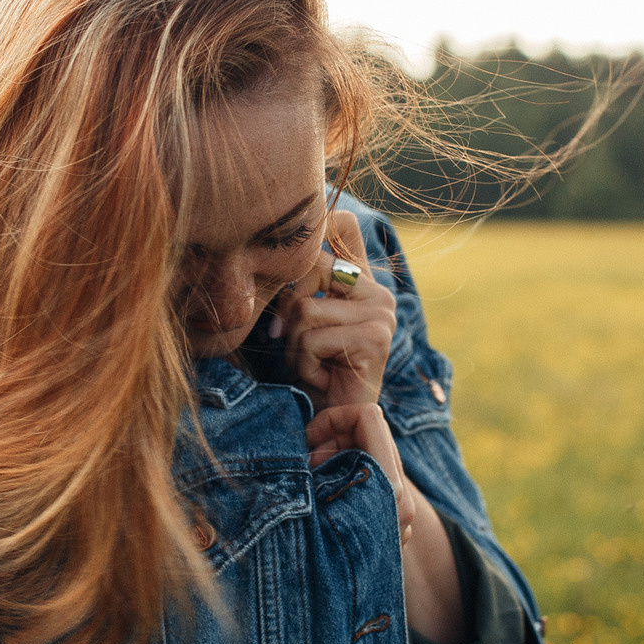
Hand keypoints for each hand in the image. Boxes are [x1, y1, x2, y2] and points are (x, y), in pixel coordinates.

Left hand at [272, 209, 397, 410]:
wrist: (336, 421)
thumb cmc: (312, 369)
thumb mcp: (299, 318)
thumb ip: (297, 284)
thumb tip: (262, 243)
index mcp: (362, 279)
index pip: (343, 223)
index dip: (316, 227)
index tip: (294, 258)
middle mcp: (378, 290)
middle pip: (312, 263)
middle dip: (286, 307)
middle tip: (285, 337)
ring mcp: (381, 313)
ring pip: (305, 310)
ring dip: (293, 345)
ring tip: (308, 363)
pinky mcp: (375, 339)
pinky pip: (313, 339)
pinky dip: (304, 364)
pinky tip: (320, 376)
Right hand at [304, 401, 418, 547]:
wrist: (345, 605)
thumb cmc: (322, 554)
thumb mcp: (311, 505)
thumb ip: (313, 471)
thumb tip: (303, 442)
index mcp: (385, 483)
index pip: (368, 416)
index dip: (333, 419)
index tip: (307, 442)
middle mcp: (399, 492)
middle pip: (369, 430)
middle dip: (333, 437)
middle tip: (308, 464)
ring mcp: (400, 505)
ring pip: (369, 452)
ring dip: (337, 455)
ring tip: (314, 481)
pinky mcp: (393, 514)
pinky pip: (371, 474)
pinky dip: (346, 473)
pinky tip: (327, 497)